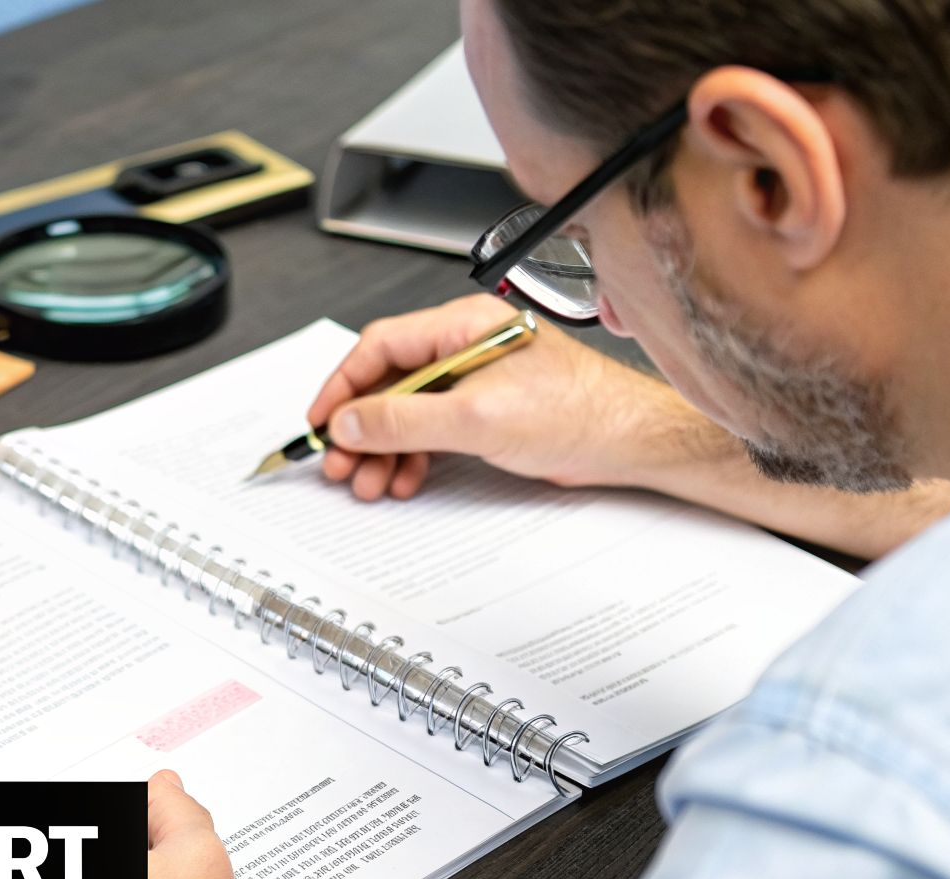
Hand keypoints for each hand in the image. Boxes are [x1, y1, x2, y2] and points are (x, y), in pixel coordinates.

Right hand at [306, 294, 705, 499]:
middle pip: (389, 383)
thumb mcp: (477, 416)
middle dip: (359, 427)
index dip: (342, 385)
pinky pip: (431, 430)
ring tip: (368, 481)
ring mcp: (474, 381)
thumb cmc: (578, 411)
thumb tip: (350, 421)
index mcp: (462, 327)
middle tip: (338, 462)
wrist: (628, 441)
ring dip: (383, 449)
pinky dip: (412, 456)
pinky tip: (403, 478)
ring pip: (407, 412)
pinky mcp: (486, 412)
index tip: (321, 420)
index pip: (380, 347)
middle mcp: (464, 348)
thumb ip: (406, 418)